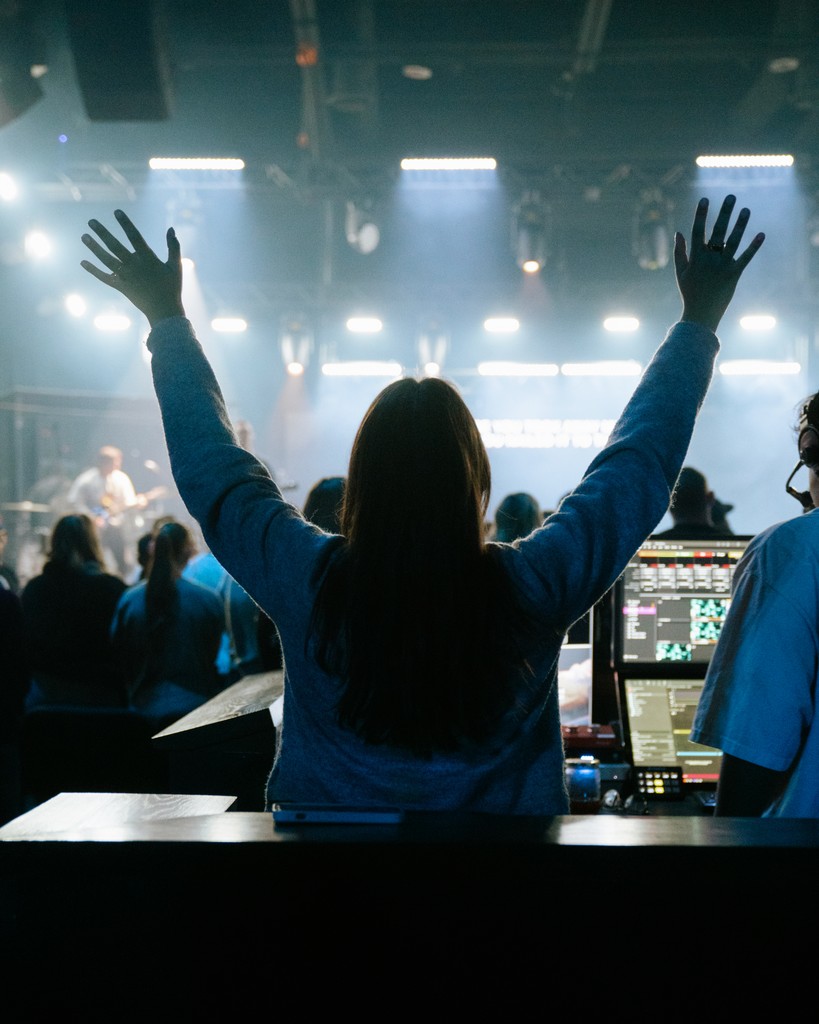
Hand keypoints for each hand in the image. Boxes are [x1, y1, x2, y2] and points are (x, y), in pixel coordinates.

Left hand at [81, 209, 185, 326]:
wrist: (164, 311)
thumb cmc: (172, 288)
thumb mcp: (176, 266)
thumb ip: (173, 247)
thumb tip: (171, 229)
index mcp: (148, 259)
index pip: (135, 237)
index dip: (125, 224)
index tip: (116, 212)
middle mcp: (134, 266)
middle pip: (115, 246)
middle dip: (102, 233)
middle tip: (91, 221)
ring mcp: (126, 277)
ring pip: (107, 260)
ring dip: (94, 248)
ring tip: (84, 236)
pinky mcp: (121, 287)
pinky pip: (105, 278)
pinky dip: (93, 271)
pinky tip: (82, 262)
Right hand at [674, 195, 764, 332]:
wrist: (700, 314)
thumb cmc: (689, 292)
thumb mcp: (680, 272)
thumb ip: (679, 251)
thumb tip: (678, 232)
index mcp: (695, 257)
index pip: (698, 231)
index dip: (701, 215)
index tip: (705, 199)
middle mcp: (709, 259)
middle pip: (718, 231)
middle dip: (724, 213)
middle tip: (731, 196)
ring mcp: (722, 266)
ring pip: (733, 241)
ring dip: (740, 224)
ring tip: (746, 209)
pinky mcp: (734, 274)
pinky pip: (745, 258)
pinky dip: (753, 246)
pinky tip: (761, 234)